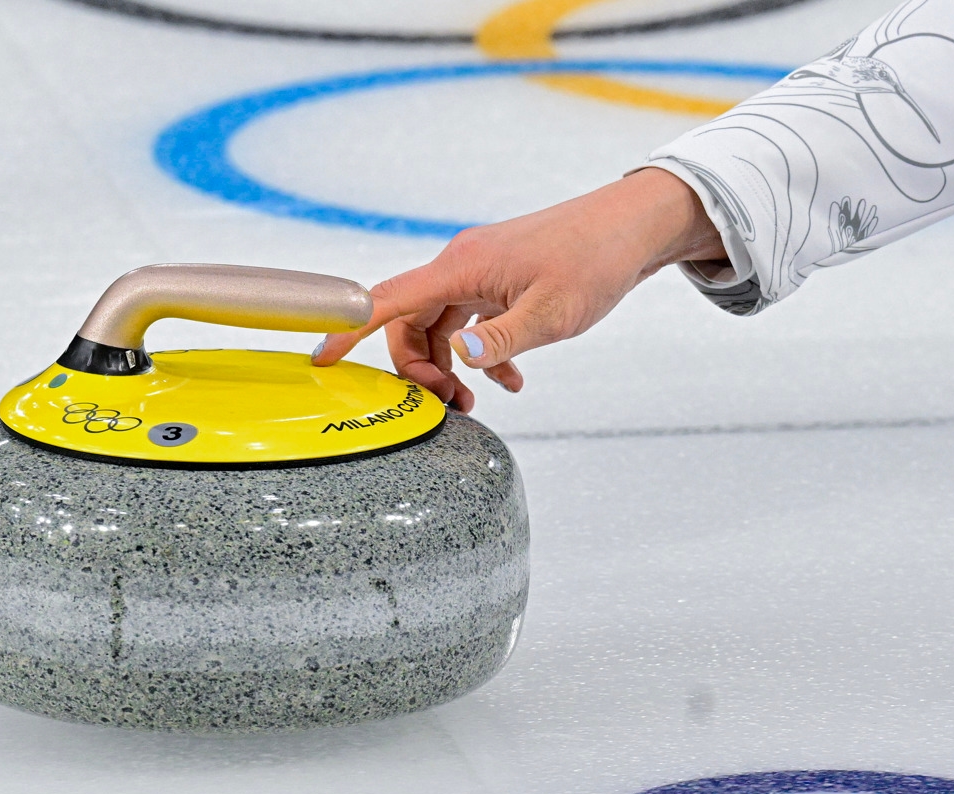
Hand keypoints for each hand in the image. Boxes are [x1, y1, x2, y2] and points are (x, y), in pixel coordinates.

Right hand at [310, 167, 726, 411]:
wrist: (633, 228)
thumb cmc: (595, 260)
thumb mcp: (553, 312)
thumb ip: (503, 339)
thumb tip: (459, 359)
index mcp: (462, 266)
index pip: (386, 298)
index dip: (348, 329)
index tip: (320, 359)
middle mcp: (462, 265)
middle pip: (409, 322)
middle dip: (417, 369)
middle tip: (448, 405)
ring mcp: (480, 272)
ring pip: (439, 327)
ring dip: (449, 368)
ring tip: (475, 403)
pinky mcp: (500, 281)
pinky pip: (471, 323)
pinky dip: (481, 355)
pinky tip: (511, 382)